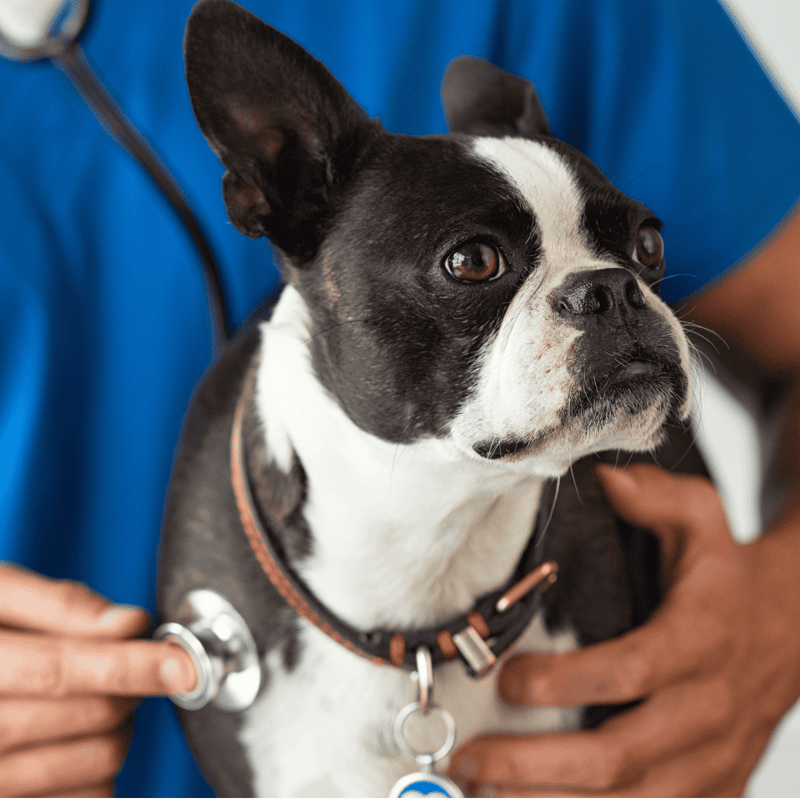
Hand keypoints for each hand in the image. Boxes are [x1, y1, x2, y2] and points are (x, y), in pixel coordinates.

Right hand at [0, 563, 196, 797]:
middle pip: (91, 717)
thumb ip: (55, 605)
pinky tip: (79, 741)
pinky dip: (100, 773)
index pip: (60, 670)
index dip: (130, 666)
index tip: (183, 664)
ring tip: (97, 700)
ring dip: (121, 728)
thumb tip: (128, 623)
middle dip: (131, 687)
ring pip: (97, 765)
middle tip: (129, 664)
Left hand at [449, 464, 799, 795]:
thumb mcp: (702, 517)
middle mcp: (708, 708)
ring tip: (484, 793)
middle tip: (470, 760)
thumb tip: (604, 480)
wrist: (793, 628)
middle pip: (621, 754)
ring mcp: (714, 756)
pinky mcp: (714, 785)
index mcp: (699, 639)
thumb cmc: (728, 572)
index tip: (506, 678)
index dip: (566, 682)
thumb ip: (654, 496)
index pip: (630, 671)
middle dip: (538, 765)